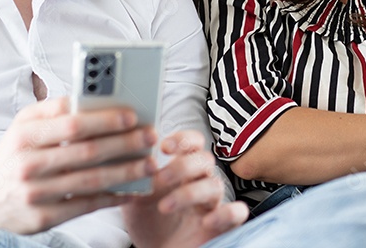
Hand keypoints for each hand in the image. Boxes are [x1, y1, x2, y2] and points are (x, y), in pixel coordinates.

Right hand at [0, 97, 155, 234]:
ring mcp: (36, 194)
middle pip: (88, 153)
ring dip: (126, 172)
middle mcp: (29, 165)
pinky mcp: (43, 218)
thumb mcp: (24, 123)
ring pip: (91, 181)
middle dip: (125, 144)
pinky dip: (112, 197)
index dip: (106, 120)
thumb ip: (56, 108)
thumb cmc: (14, 152)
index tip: (132, 116)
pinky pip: (85, 206)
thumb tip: (91, 97)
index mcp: (26, 135)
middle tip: (150, 137)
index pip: (73, 124)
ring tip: (149, 164)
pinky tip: (130, 190)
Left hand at [123, 130, 247, 247]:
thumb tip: (128, 154)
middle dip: (182, 166)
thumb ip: (134, 176)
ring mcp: (212, 203)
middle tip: (160, 179)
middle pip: (204, 160)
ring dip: (190, 193)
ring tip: (165, 207)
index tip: (164, 146)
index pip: (192, 142)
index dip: (183, 139)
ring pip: (215, 185)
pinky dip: (226, 213)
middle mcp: (200, 181)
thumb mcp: (134, 197)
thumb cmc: (147, 222)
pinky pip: (237, 213)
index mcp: (182, 169)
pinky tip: (207, 220)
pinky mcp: (223, 225)